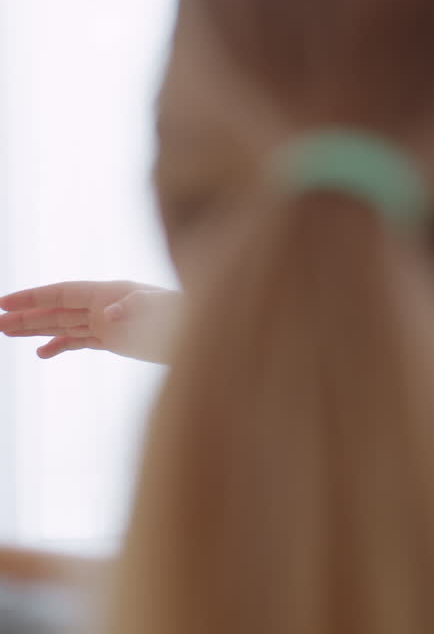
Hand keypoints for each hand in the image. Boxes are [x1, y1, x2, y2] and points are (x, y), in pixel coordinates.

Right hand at [0, 281, 181, 362]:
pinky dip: (60, 345)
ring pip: (64, 324)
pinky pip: (80, 340)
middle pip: (57, 309)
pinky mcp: (115, 339)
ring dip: (36, 329)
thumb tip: (110, 313)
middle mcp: (104, 305)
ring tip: (6, 333)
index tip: (4, 303)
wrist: (202, 331)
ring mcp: (108, 322)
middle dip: (27, 316)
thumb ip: (135, 306)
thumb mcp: (160, 307)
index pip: (61, 293)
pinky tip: (41, 353)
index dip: (33, 297)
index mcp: (108, 292)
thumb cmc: (185, 313)